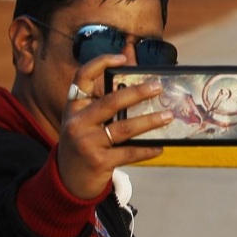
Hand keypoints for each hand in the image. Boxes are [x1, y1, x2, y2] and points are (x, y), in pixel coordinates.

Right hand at [55, 53, 172, 198]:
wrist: (68, 179)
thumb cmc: (84, 143)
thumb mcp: (85, 120)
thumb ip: (104, 101)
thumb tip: (135, 72)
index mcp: (74, 107)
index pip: (82, 78)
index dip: (101, 63)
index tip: (122, 57)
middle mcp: (77, 122)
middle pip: (110, 102)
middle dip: (137, 93)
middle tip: (157, 87)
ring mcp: (86, 143)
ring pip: (124, 128)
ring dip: (150, 121)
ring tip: (168, 116)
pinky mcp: (98, 162)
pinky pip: (129, 152)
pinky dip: (147, 149)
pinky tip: (160, 146)